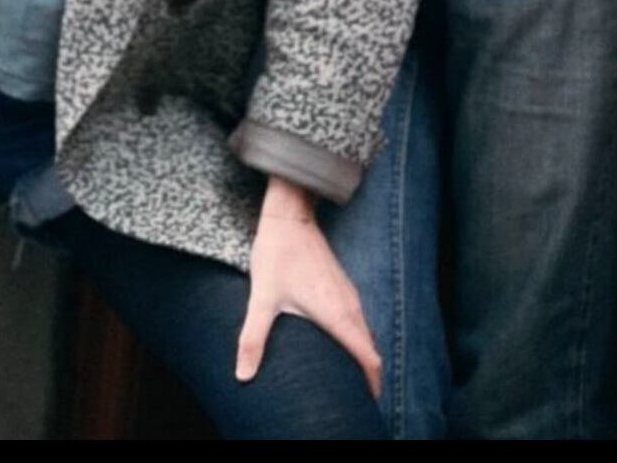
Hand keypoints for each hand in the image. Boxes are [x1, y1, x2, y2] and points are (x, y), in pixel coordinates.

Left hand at [236, 178, 381, 397]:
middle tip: (356, 398)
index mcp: (336, 313)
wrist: (290, 214)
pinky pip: (358, 318)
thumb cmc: (278, 253)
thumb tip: (243, 375)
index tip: (369, 401)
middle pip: (369, 347)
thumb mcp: (262, 297)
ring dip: (361, 354)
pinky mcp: (342, 283)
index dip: (373, 382)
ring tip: (349, 378)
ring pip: (364, 331)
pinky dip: (356, 337)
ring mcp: (348, 292)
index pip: (368, 355)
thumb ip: (253, 338)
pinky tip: (339, 343)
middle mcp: (349, 304)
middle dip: (367, 375)